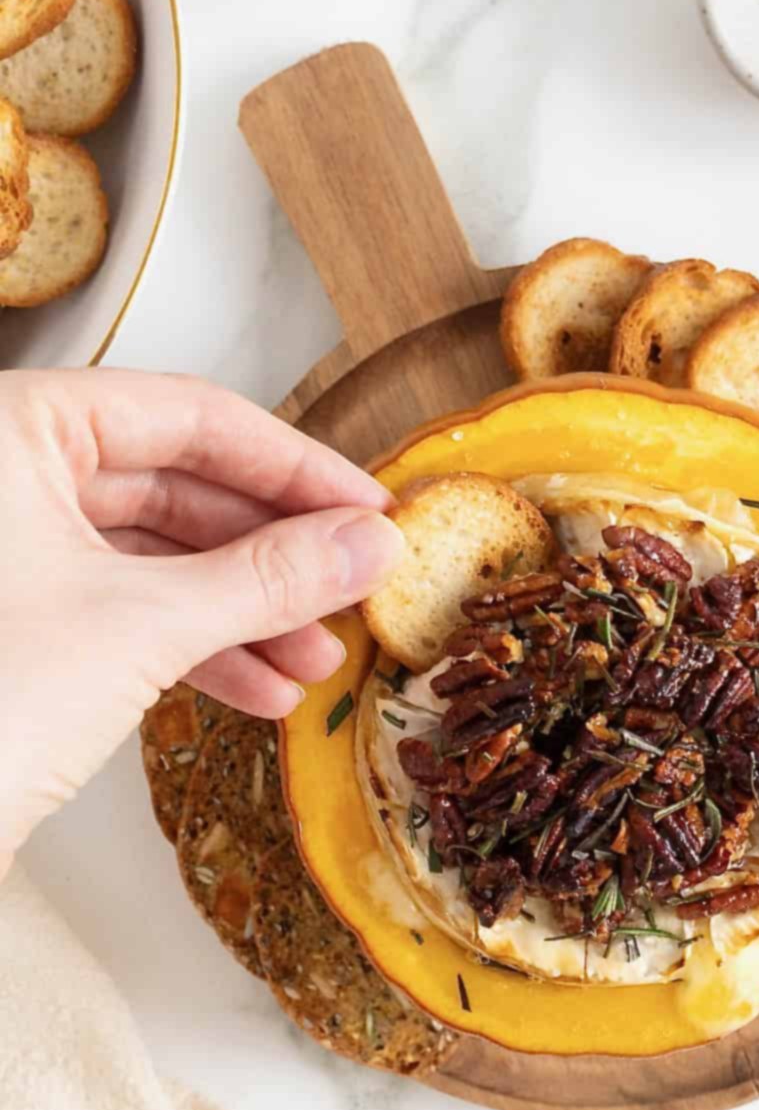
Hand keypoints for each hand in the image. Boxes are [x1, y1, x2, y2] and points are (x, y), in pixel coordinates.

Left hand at [0, 369, 404, 868]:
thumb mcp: (141, 628)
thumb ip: (269, 577)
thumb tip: (371, 544)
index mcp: (13, 430)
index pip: (189, 417)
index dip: (294, 468)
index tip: (371, 510)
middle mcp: (2, 474)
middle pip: (176, 487)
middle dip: (272, 556)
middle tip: (353, 589)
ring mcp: (4, 550)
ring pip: (153, 558)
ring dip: (243, 613)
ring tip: (316, 664)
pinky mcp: (11, 623)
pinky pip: (121, 611)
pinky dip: (192, 649)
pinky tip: (261, 693)